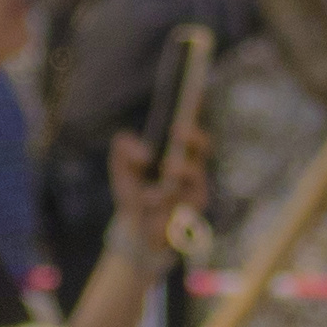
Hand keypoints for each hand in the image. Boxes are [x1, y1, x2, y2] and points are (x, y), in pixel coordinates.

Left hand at [113, 111, 214, 236]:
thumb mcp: (122, 169)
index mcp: (179, 156)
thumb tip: (145, 154)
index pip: (191, 131)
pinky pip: (185, 206)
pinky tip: (151, 200)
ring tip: (169, 167)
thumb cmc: (135, 195)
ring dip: (182, 170)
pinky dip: (168, 203)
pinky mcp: (190, 217)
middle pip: (204, 148)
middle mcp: (192, 172)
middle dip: (194, 137)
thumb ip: (124, 150)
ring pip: (197, 177)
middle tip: (178, 130)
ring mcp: (194, 194)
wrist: (135, 232)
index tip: (194, 94)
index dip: (195, 112)